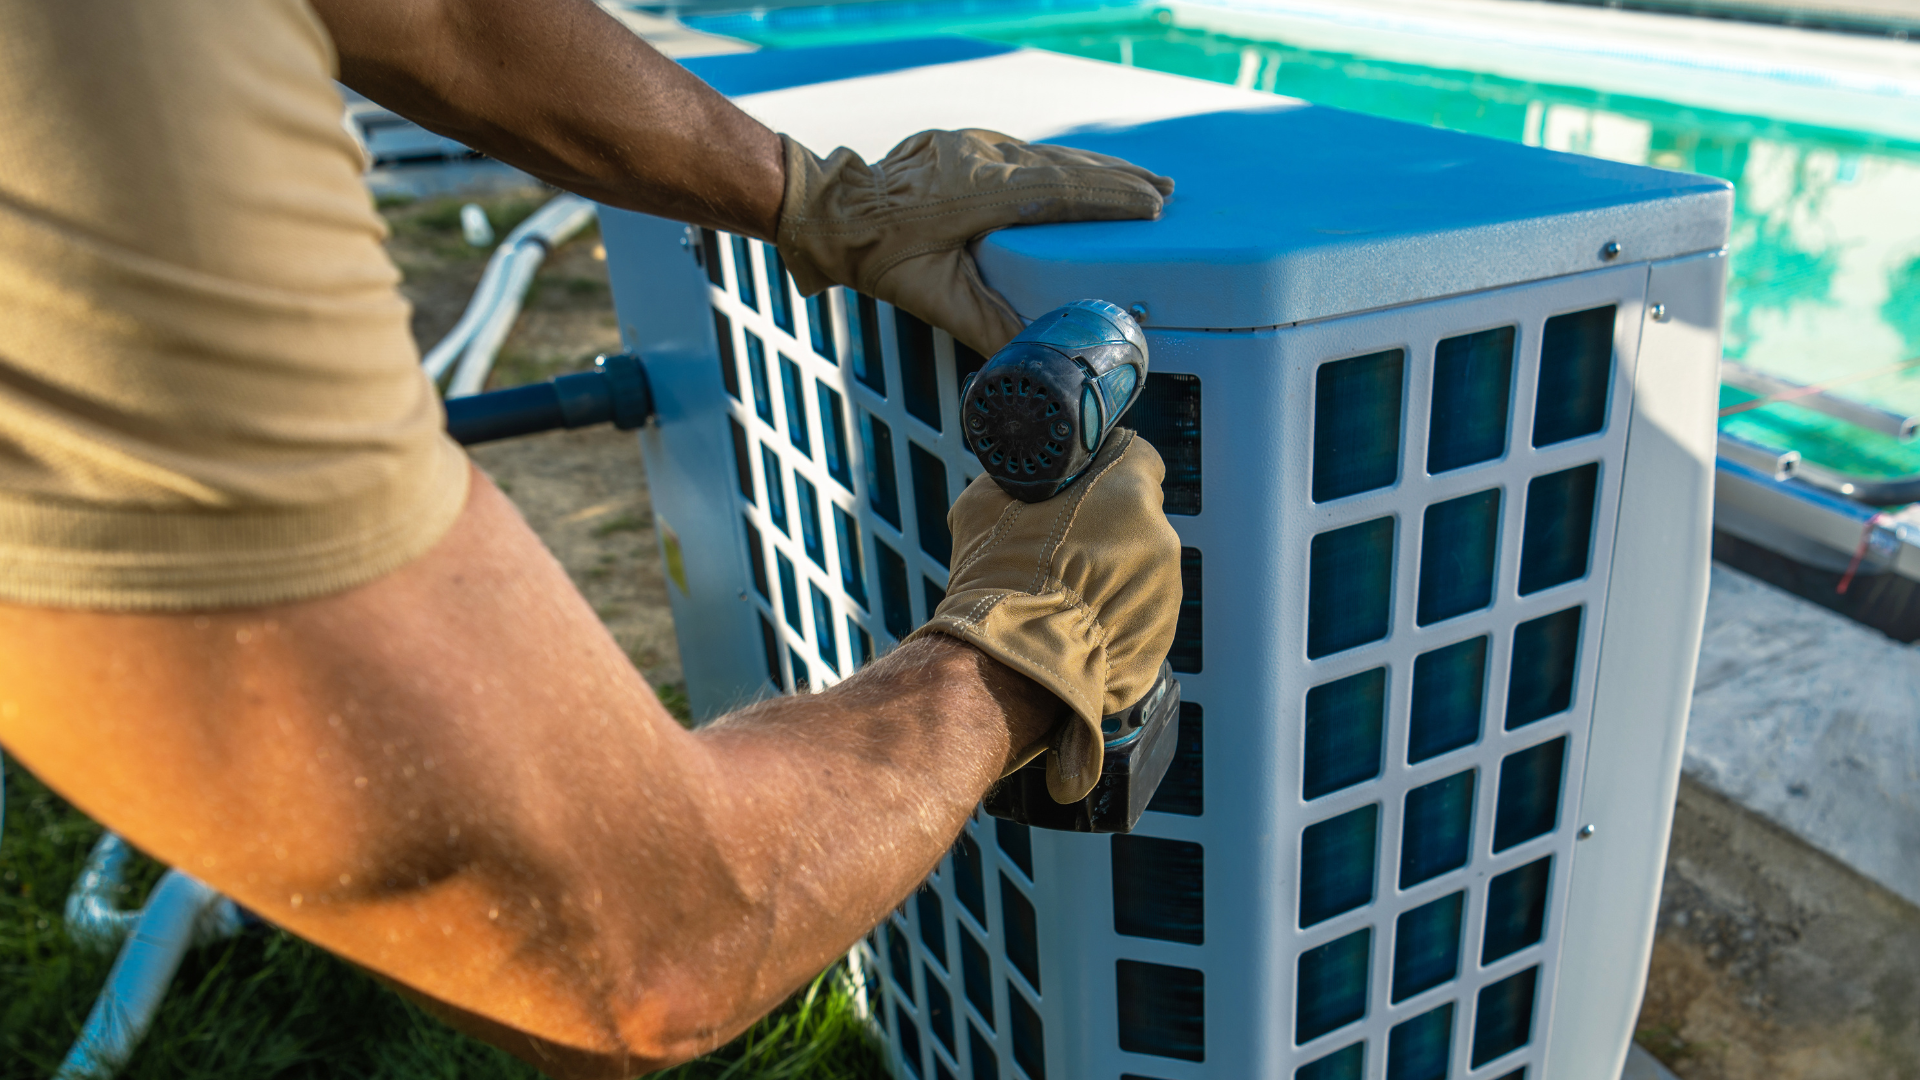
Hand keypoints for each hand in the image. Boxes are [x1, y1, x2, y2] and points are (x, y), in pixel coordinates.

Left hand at [775, 130, 1173, 355]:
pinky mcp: (969, 144)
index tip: (1152, 206)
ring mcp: (977, 146)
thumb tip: (1029, 358)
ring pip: (1052, 154)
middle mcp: (985, 159)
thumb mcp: (934, 298)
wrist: (835, 210)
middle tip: (1164, 193)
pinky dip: (1066, 162)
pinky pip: (1031, 151)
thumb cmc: (880, 255)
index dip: (1111, 199)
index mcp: (982, 194)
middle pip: (1067, 167)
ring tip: (1142, 180)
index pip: (1062, 191)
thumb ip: (986, 325)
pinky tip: (1085, 169)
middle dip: (1119, 181)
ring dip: (1098, 167)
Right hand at [910, 430, 1182, 802]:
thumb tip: (1030, 476)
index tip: (1085, 486)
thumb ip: (1025, 478)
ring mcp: (1166, 586)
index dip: (1107, 470)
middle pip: (1139, 516)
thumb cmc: (999, 576)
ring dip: (1112, 572)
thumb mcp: (989, 500)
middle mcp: (1158, 532)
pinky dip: (1113, 612)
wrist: (1011, 659)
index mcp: (1127, 487)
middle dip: (1108, 526)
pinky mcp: (1162, 632)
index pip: (1135, 457)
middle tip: (1065, 544)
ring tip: (1065, 591)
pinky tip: (1075, 622)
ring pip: (1140, 565)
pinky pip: (1138, 608)